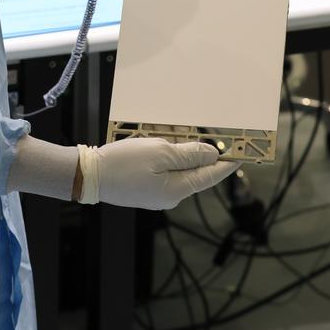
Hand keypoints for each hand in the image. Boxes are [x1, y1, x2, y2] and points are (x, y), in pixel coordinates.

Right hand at [83, 137, 238, 210]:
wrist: (89, 176)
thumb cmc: (123, 164)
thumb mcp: (160, 152)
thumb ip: (189, 155)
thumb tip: (211, 155)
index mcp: (178, 189)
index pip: (210, 175)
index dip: (226, 163)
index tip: (240, 154)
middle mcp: (170, 196)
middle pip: (193, 171)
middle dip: (196, 151)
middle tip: (197, 133)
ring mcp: (157, 194)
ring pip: (177, 168)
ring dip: (176, 150)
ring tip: (168, 134)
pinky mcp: (145, 189)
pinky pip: (163, 170)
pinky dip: (163, 156)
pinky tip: (153, 143)